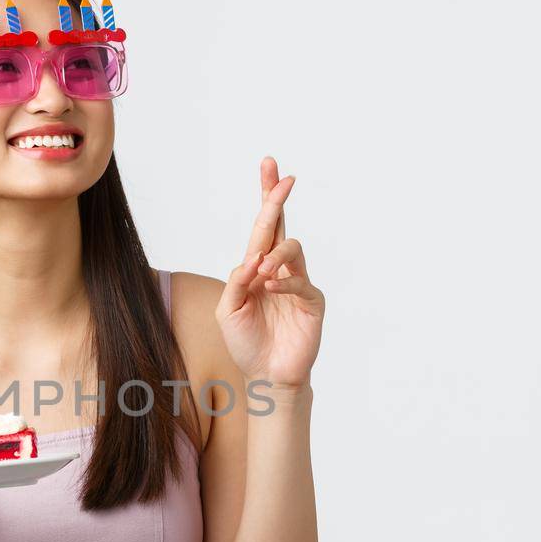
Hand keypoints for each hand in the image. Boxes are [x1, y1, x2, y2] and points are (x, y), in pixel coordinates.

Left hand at [215, 156, 325, 390]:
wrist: (265, 375)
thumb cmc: (246, 342)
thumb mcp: (229, 310)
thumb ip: (236, 282)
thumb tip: (251, 258)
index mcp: (258, 267)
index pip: (263, 226)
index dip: (267, 197)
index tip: (269, 165)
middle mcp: (279, 269)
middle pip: (281, 225)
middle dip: (279, 200)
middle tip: (284, 179)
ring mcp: (297, 284)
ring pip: (293, 250)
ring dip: (275, 255)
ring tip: (261, 274)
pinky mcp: (311, 303)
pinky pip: (301, 283)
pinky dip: (284, 282)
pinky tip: (270, 287)